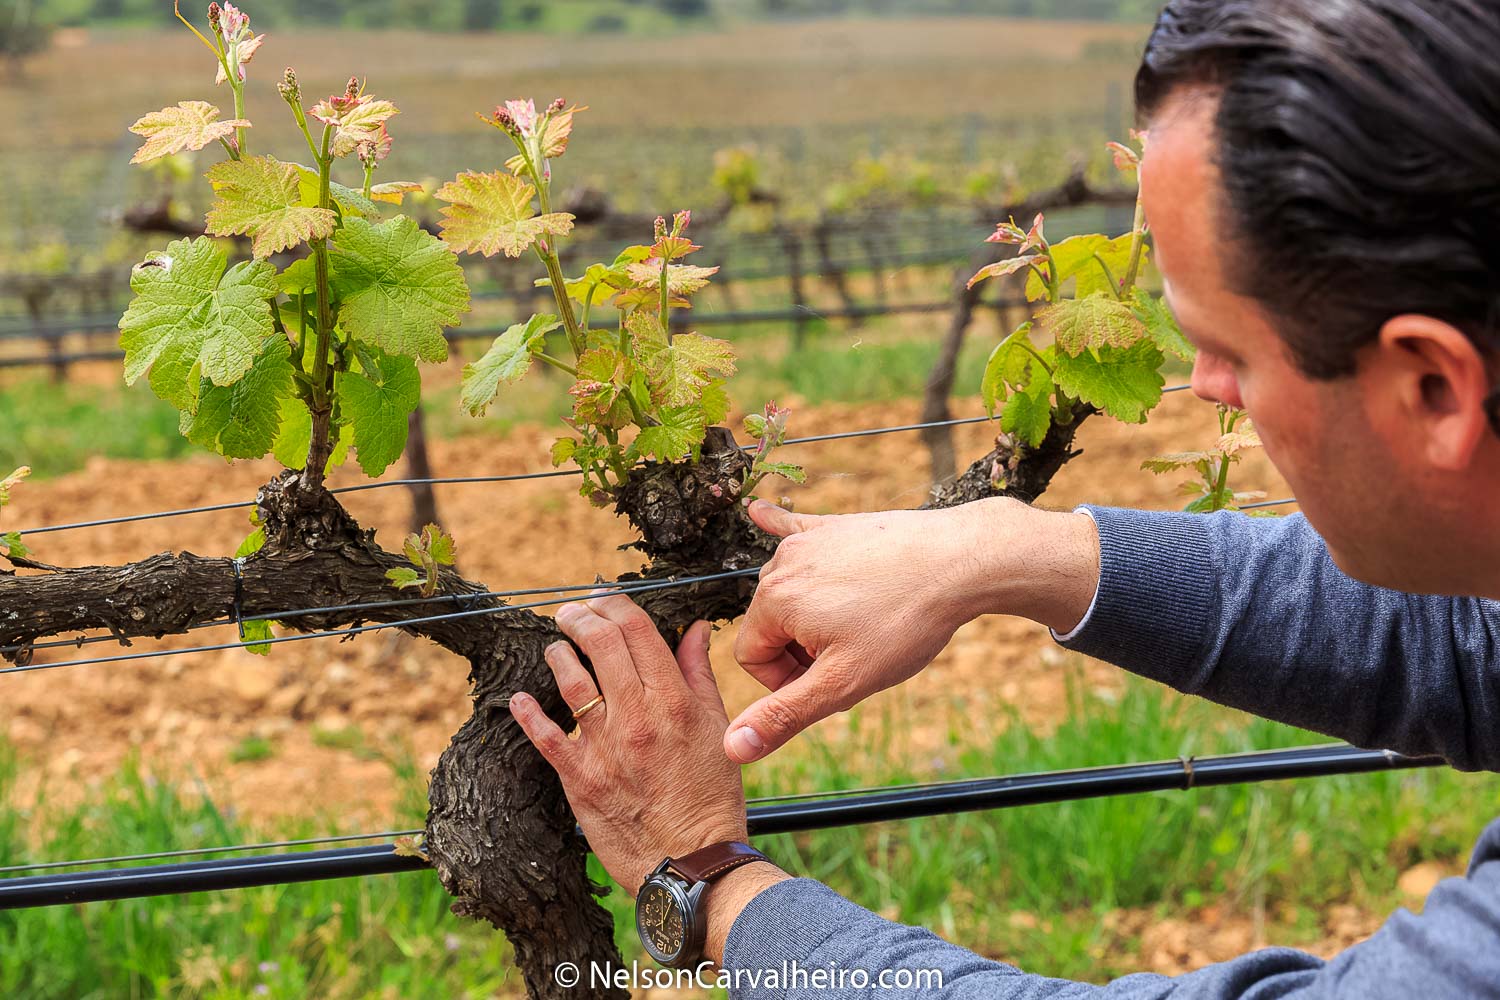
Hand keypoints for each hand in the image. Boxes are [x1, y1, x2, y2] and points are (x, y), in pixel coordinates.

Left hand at [509, 592, 747, 894]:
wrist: (690, 862)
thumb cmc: (710, 797)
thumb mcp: (717, 729)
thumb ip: (699, 675)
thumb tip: (695, 630)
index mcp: (674, 701)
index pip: (638, 631)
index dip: (616, 604)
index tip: (605, 598)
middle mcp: (637, 717)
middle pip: (600, 645)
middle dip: (581, 617)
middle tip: (572, 611)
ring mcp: (604, 747)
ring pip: (570, 681)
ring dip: (558, 654)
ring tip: (556, 647)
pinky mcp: (580, 778)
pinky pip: (545, 738)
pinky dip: (528, 714)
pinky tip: (519, 698)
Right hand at [727, 497, 1098, 762]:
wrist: (959, 561)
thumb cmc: (904, 623)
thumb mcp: (844, 682)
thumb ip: (785, 715)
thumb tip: (733, 748)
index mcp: (773, 601)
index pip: (751, 657)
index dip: (786, 682)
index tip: (830, 685)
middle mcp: (782, 564)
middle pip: (771, 625)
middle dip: (803, 651)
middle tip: (855, 661)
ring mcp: (809, 540)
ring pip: (791, 592)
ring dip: (814, 617)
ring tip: (863, 628)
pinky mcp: (835, 526)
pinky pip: (795, 529)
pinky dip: (780, 530)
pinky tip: (758, 513)